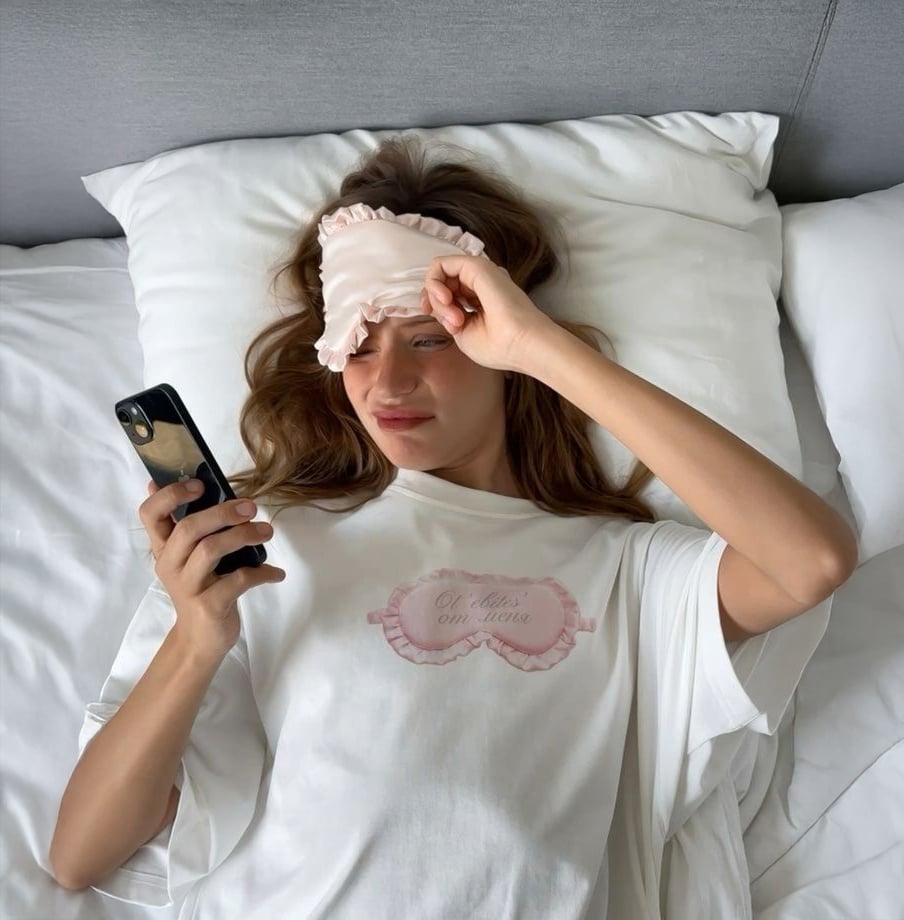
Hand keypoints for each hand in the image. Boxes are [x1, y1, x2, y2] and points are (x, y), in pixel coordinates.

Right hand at [140, 479, 285, 659]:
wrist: (200, 641)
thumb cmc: (201, 590)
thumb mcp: (190, 559)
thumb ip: (193, 528)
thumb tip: (194, 485)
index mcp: (164, 549)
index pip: (150, 515)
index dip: (170, 495)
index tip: (199, 484)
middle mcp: (170, 565)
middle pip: (189, 529)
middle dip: (222, 512)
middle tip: (251, 507)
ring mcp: (188, 586)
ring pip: (210, 550)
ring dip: (244, 536)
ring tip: (267, 532)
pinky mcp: (209, 605)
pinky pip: (238, 580)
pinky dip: (262, 572)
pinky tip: (275, 572)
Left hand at [420, 254, 552, 372]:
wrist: (520, 343)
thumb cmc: (498, 345)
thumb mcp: (463, 333)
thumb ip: (447, 315)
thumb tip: (436, 304)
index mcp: (479, 298)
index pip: (447, 293)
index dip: (436, 306)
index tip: (445, 324)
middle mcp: (478, 283)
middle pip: (441, 283)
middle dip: (437, 305)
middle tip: (453, 324)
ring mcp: (477, 273)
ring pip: (439, 274)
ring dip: (437, 298)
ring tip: (455, 318)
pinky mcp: (474, 266)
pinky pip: (440, 265)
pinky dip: (434, 283)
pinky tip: (446, 300)